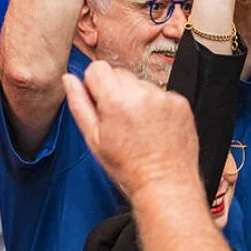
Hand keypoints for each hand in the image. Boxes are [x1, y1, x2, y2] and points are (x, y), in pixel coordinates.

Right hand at [63, 61, 198, 199]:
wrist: (165, 183)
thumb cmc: (128, 167)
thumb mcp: (94, 138)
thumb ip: (79, 104)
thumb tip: (69, 80)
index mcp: (116, 99)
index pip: (97, 68)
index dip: (94, 84)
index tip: (99, 102)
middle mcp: (142, 93)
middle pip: (120, 74)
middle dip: (116, 92)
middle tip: (120, 120)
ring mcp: (165, 97)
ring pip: (141, 84)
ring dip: (137, 99)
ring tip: (140, 128)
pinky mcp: (181, 103)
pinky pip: (161, 94)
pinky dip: (157, 106)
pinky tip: (155, 127)